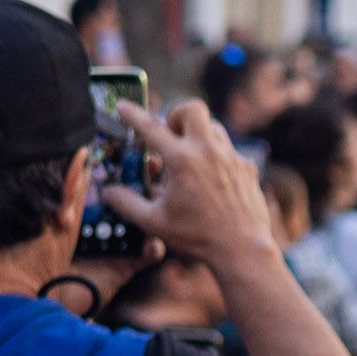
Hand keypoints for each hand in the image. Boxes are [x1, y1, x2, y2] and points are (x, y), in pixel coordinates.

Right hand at [102, 101, 277, 272]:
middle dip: (176, 115)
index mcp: (183, 160)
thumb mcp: (154, 222)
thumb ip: (126, 203)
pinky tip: (210, 179)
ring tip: (187, 159)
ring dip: (197, 135)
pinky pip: (229, 150)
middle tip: (169, 135)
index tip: (123, 106)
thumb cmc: (197, 237)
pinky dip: (216, 157)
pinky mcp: (248, 168)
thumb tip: (108, 192)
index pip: (151, 128)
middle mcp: (209, 152)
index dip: (133, 115)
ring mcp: (232, 158)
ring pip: (214, 127)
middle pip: (193, 108)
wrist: (243, 249)